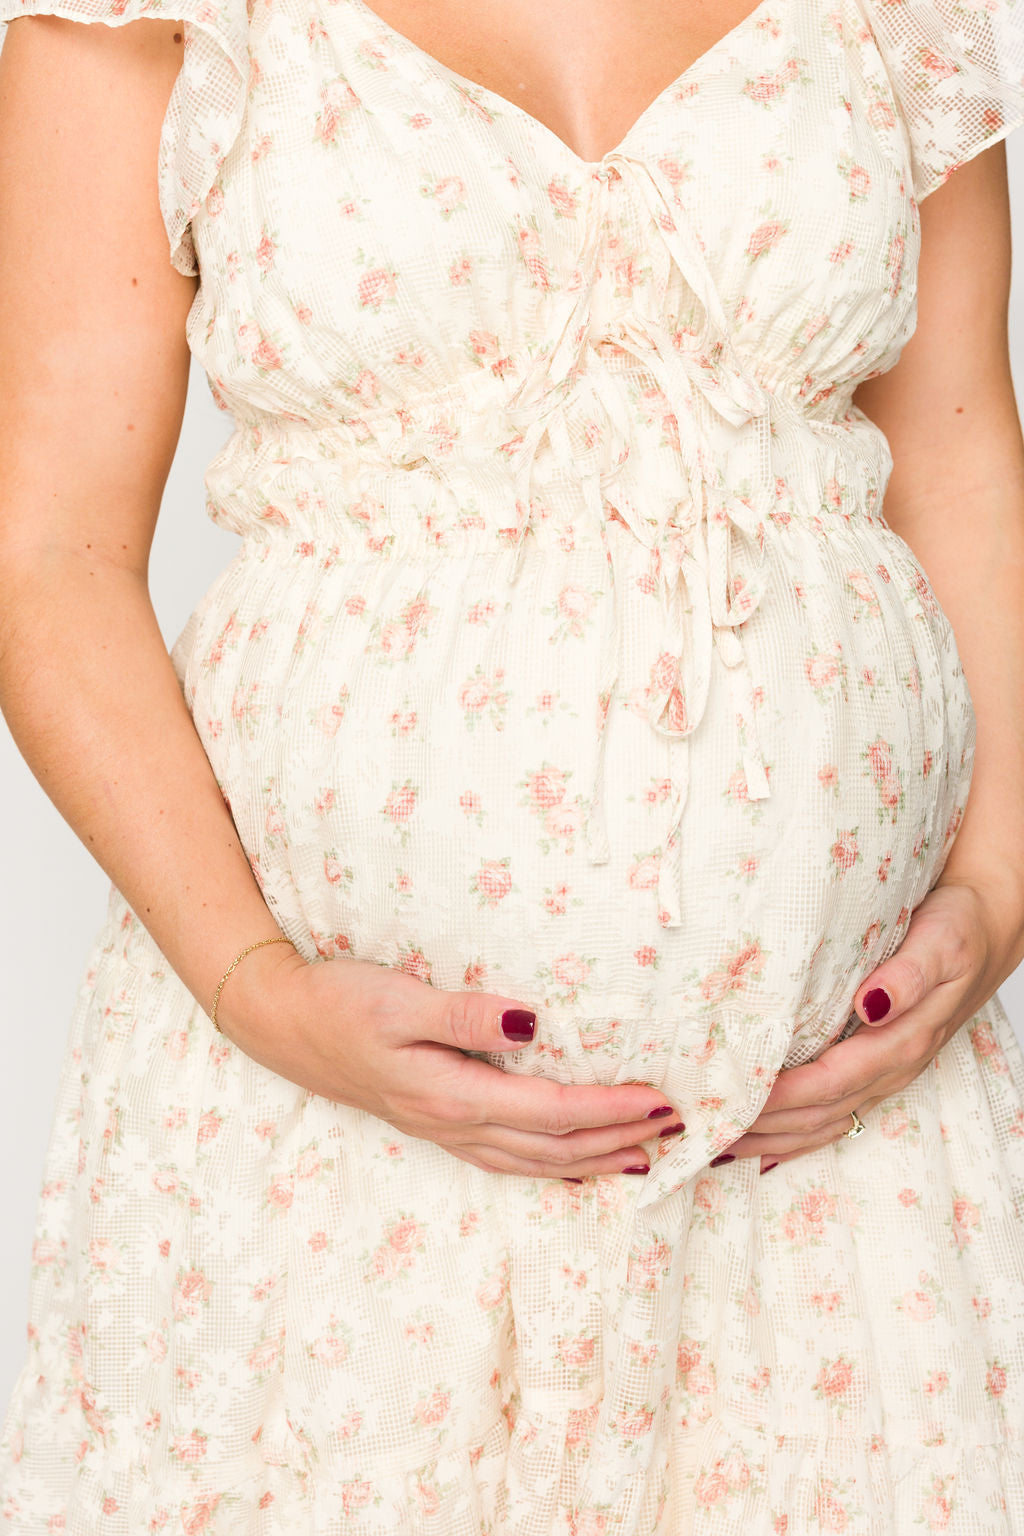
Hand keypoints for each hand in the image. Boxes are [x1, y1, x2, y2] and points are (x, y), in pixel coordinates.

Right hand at [216, 944, 677, 1178]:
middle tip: (680, 1128)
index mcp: (450, 1094)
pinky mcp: (437, 1125)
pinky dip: (554, 1165)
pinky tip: (573, 1161)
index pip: (551, 1112)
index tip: (661, 1099)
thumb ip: (465, 1013)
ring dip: (593, 1161)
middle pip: (553, 1148)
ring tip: (647, 1156)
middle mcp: (453, 1124)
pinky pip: (510, 1160)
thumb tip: (532, 1021)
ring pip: (535, 1162)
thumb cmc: (341, 1000)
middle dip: (619, 1140)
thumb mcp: (399, 997)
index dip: (610, 1110)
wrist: (283, 1023)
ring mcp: (444, 1131)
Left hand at [720, 878, 1023, 1173]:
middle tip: (703, 1125)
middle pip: (817, 1113)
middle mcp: (890, 1069)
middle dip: (761, 1125)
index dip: (780, 1097)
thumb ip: (908, 975)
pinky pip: (832, 1117)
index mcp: (901, 1043)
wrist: (986, 929)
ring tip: (715, 1141)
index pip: (828, 1082)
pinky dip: (792, 1136)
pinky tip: (758, 1143)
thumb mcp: (941, 942)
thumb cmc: (959, 929)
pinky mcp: (875, 1071)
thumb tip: (871, 1004)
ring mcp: (883, 1075)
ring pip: (821, 1124)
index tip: (732, 1099)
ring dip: (770, 1139)